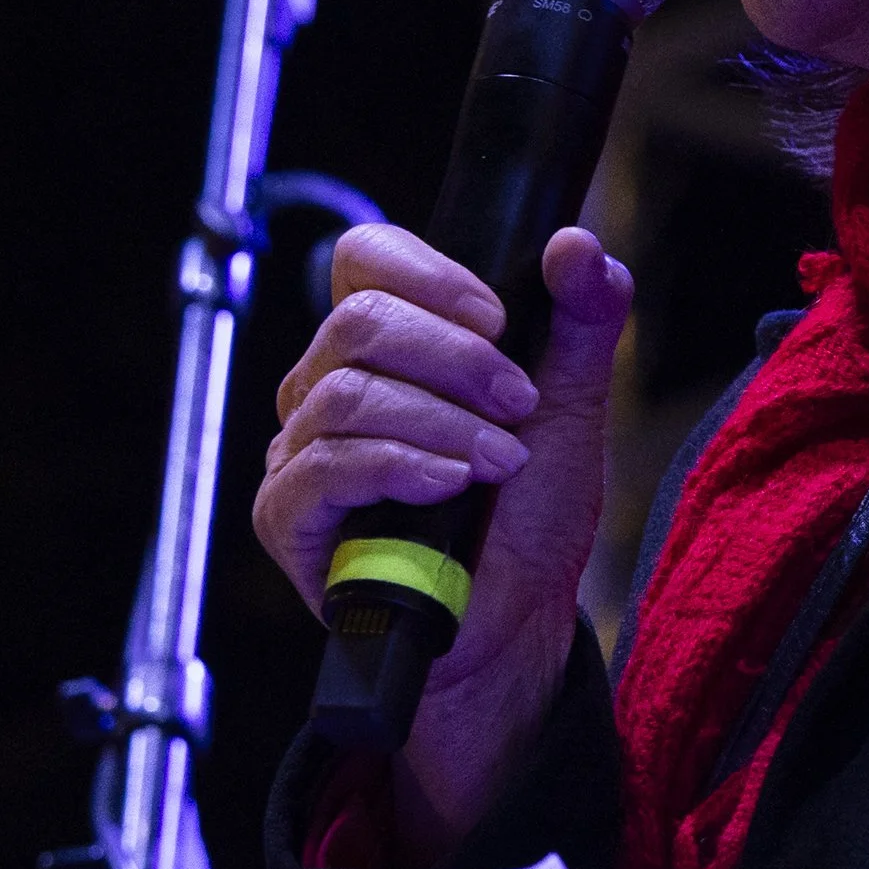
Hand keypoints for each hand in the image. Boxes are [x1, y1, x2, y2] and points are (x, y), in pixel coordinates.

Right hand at [254, 220, 632, 849]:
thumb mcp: (571, 409)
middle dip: (454, 357)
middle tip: (521, 403)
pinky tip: (453, 486)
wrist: (512, 623)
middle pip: (357, 322)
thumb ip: (581, 323)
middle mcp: (327, 388)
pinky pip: (326, 467)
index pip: (364, 259)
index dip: (427, 273)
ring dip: (442, 421)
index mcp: (385, 348)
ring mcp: (299, 452)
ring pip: (345, 394)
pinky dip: (402, 467)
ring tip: (502, 462)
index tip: (498, 318)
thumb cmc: (526, 517)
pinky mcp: (287, 517)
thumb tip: (578, 246)